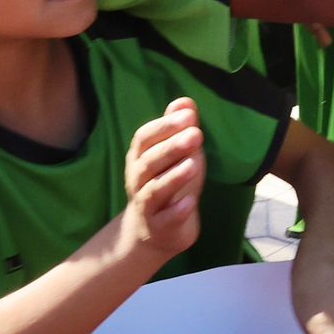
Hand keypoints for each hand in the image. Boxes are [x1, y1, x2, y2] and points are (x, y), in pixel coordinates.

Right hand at [118, 98, 204, 262]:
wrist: (155, 231)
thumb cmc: (169, 182)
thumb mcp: (177, 154)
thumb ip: (179, 129)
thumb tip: (185, 102)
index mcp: (141, 158)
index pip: (144, 138)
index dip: (164, 126)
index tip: (188, 116)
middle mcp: (138, 180)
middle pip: (148, 162)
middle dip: (171, 147)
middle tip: (196, 135)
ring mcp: (146, 206)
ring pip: (153, 191)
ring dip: (173, 177)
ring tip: (193, 164)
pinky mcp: (159, 227)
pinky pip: (165, 219)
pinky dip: (177, 210)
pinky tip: (191, 202)